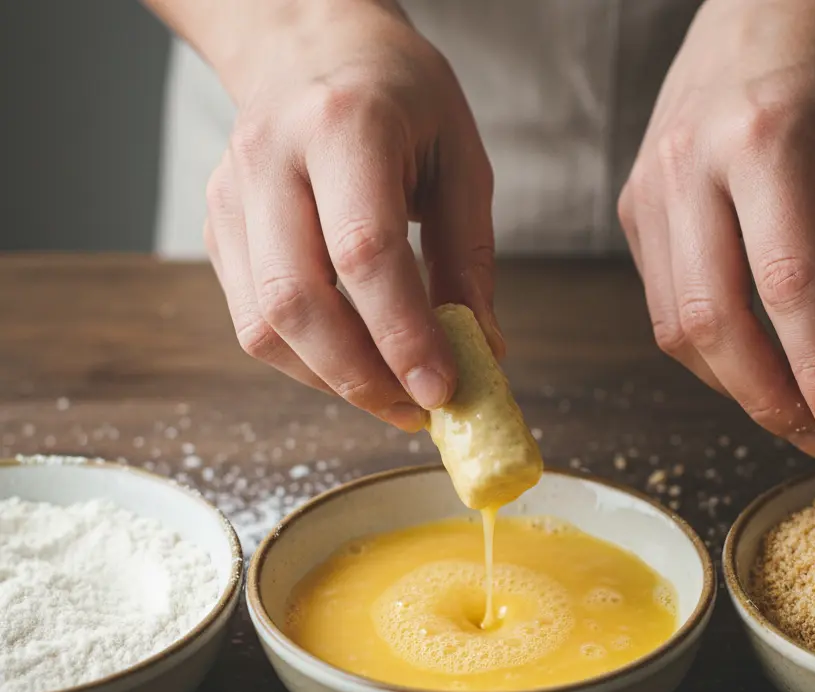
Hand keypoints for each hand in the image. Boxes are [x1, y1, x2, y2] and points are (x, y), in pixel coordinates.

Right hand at [201, 0, 495, 429]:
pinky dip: (308, 361)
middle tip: (416, 409)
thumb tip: (481, 351)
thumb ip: (467, 257)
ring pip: (266, 325)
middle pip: (298, 301)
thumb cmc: (396, 97)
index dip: (403, 336)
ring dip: (333, 381)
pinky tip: (353, 361)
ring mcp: (233, 196)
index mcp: (344, 126)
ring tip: (392, 394)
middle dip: (362, 377)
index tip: (442, 390)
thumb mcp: (458, 159)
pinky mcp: (219, 229)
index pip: (364, 252)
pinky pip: (255, 322)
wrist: (306, 45)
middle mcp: (271, 159)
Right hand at [618, 0, 814, 455]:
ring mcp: (651, 193)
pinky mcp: (633, 212)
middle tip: (810, 432)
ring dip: (730, 382)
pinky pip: (662, 306)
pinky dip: (706, 348)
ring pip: (676, 326)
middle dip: (763, 395)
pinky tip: (745, 356)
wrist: (756, 10)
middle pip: (713, 320)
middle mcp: (690, 168)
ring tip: (782, 404)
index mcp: (763, 142)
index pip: (787, 284)